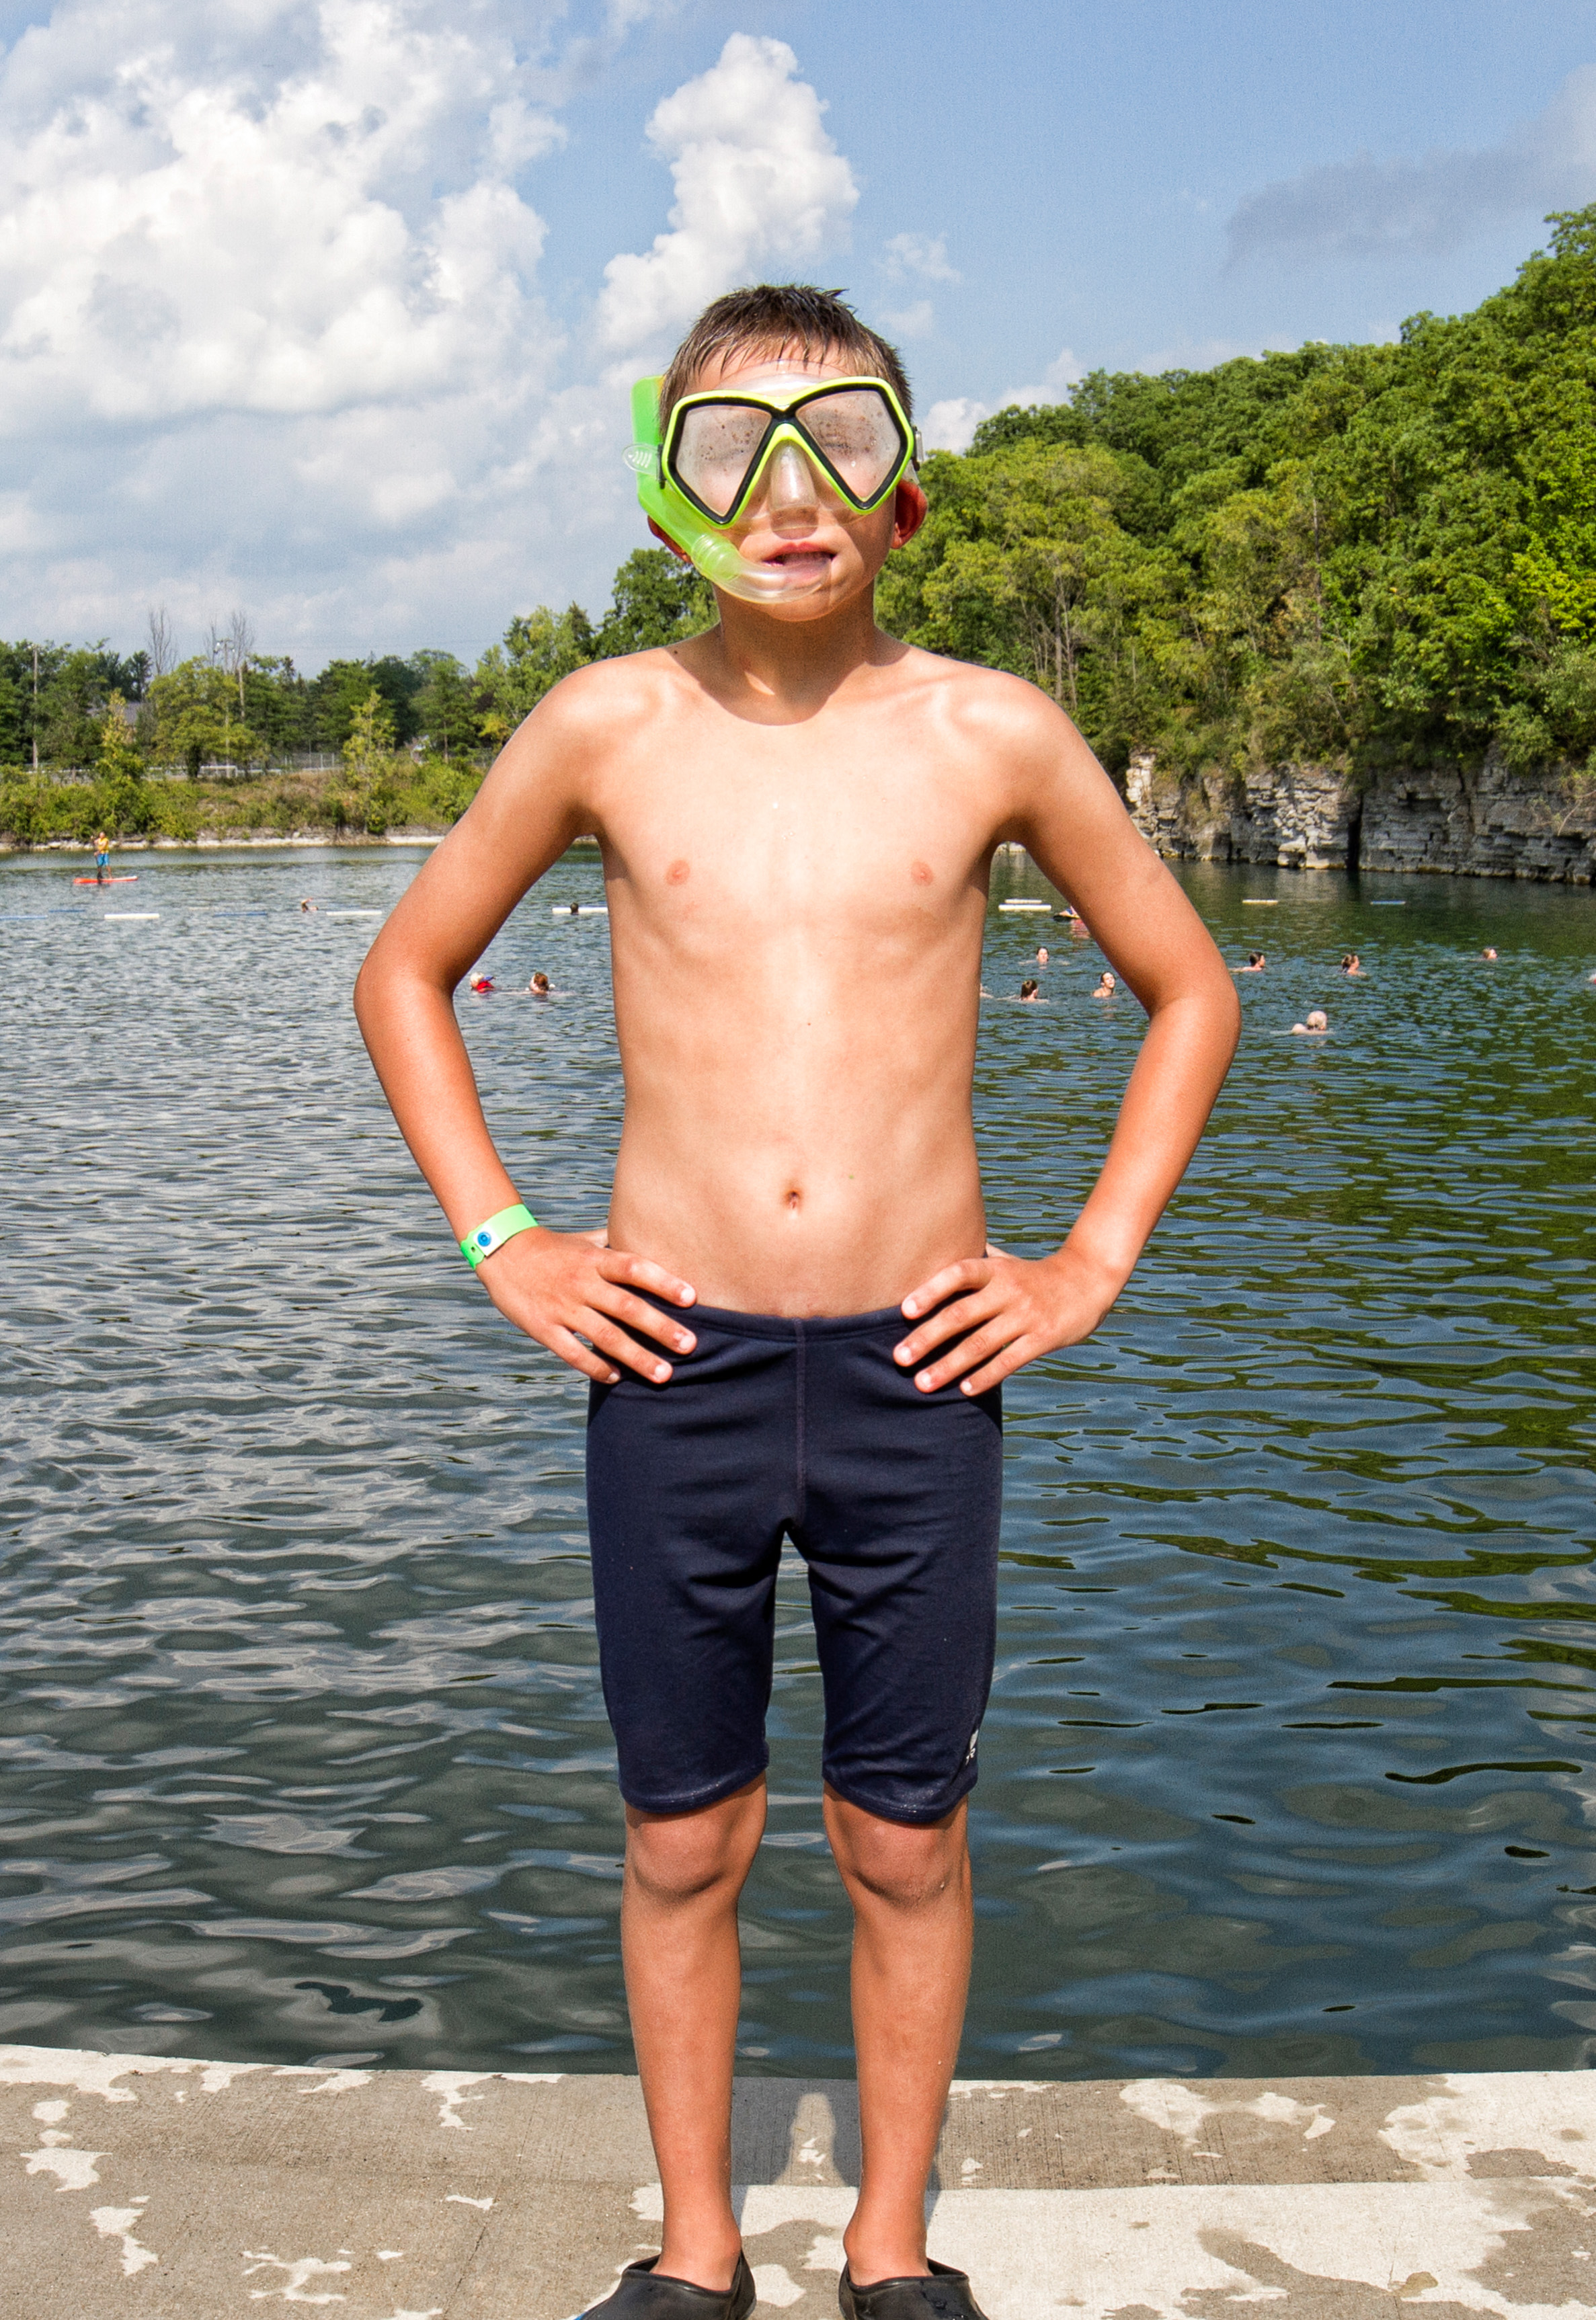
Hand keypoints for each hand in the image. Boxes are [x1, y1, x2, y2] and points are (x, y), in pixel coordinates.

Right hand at [475, 1224, 695, 1384]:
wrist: (500, 1252)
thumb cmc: (553, 1248)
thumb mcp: (586, 1240)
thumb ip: (618, 1243)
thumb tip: (655, 1235)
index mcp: (594, 1259)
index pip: (634, 1267)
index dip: (663, 1281)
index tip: (692, 1297)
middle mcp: (581, 1283)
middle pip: (626, 1307)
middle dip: (660, 1328)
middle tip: (689, 1345)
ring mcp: (562, 1307)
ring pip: (604, 1336)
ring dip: (636, 1357)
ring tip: (663, 1374)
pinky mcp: (542, 1328)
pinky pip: (572, 1352)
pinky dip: (595, 1367)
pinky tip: (616, 1378)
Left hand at [894, 1242, 1121, 1395]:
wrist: (1088, 1279)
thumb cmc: (1033, 1275)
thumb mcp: (1005, 1262)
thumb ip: (972, 1266)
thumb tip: (926, 1264)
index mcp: (995, 1269)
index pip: (958, 1274)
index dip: (931, 1291)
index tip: (904, 1310)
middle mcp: (1009, 1290)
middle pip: (961, 1315)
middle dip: (927, 1338)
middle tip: (899, 1357)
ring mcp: (1027, 1315)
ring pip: (980, 1344)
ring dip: (948, 1366)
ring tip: (922, 1383)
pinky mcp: (1043, 1338)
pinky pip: (1009, 1361)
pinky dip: (985, 1376)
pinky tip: (964, 1389)